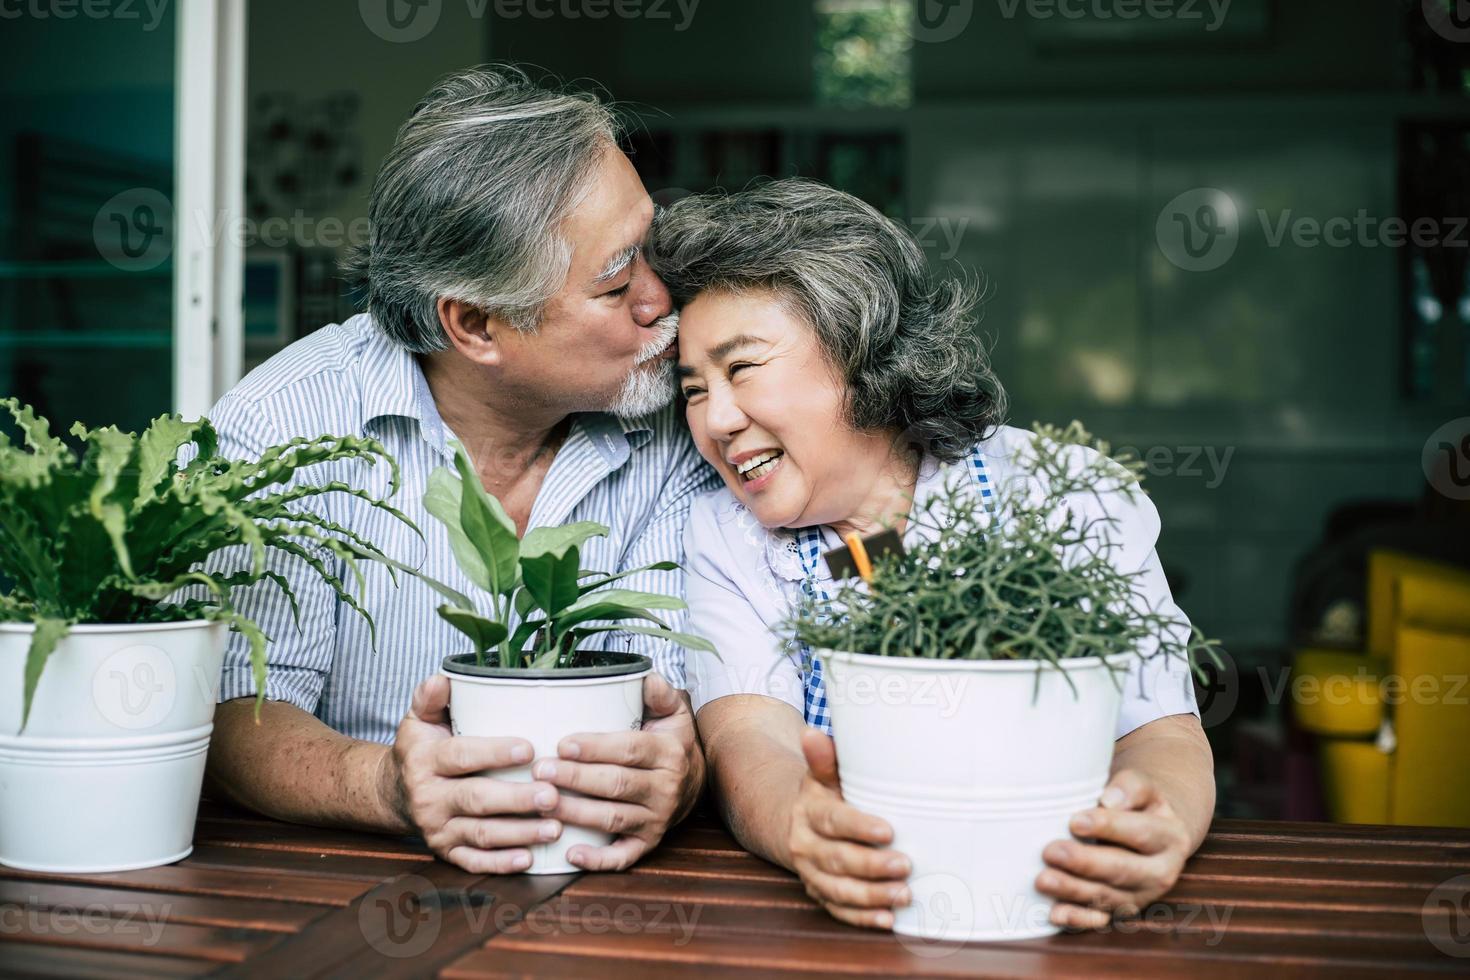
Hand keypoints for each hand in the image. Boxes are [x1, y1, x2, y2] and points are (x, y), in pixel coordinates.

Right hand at [385, 675, 562, 873]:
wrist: (394, 792)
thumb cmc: (422, 748)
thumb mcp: (419, 718)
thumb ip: (431, 697)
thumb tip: (443, 677)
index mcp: (425, 760)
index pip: (461, 756)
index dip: (494, 753)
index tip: (529, 749)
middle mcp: (429, 797)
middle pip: (476, 799)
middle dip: (516, 799)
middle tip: (552, 795)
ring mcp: (437, 829)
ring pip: (481, 834)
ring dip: (519, 834)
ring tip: (554, 827)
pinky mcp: (445, 852)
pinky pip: (473, 861)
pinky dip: (500, 864)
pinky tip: (529, 859)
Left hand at [533, 675, 701, 870]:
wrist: (695, 782)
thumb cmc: (670, 741)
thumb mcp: (672, 712)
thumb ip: (658, 692)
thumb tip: (643, 677)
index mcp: (668, 753)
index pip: (630, 749)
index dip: (596, 748)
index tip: (563, 744)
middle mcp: (666, 788)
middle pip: (616, 784)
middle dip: (576, 779)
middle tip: (541, 771)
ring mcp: (657, 819)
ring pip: (613, 819)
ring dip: (576, 814)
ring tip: (543, 804)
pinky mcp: (648, 843)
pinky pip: (623, 856)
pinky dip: (598, 860)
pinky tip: (571, 854)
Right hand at [787, 729, 910, 929]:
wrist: (795, 823)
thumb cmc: (824, 795)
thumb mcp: (822, 776)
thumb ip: (824, 759)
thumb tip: (813, 733)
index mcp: (809, 812)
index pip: (833, 821)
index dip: (859, 827)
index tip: (888, 831)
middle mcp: (806, 845)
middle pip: (837, 859)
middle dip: (871, 866)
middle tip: (906, 865)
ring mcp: (811, 873)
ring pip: (838, 889)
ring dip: (871, 895)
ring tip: (904, 895)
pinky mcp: (820, 893)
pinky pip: (839, 909)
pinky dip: (862, 917)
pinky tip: (888, 920)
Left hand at [1036, 768, 1192, 928]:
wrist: (1152, 831)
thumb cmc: (1138, 804)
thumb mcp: (1143, 788)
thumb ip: (1131, 787)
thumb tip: (1108, 799)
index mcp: (1170, 838)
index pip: (1140, 833)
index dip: (1108, 827)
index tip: (1075, 821)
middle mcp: (1161, 872)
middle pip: (1122, 870)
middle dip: (1084, 863)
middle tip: (1050, 852)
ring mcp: (1142, 895)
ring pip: (1108, 897)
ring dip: (1074, 891)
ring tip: (1043, 880)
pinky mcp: (1123, 909)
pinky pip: (1101, 919)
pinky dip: (1078, 918)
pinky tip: (1055, 913)